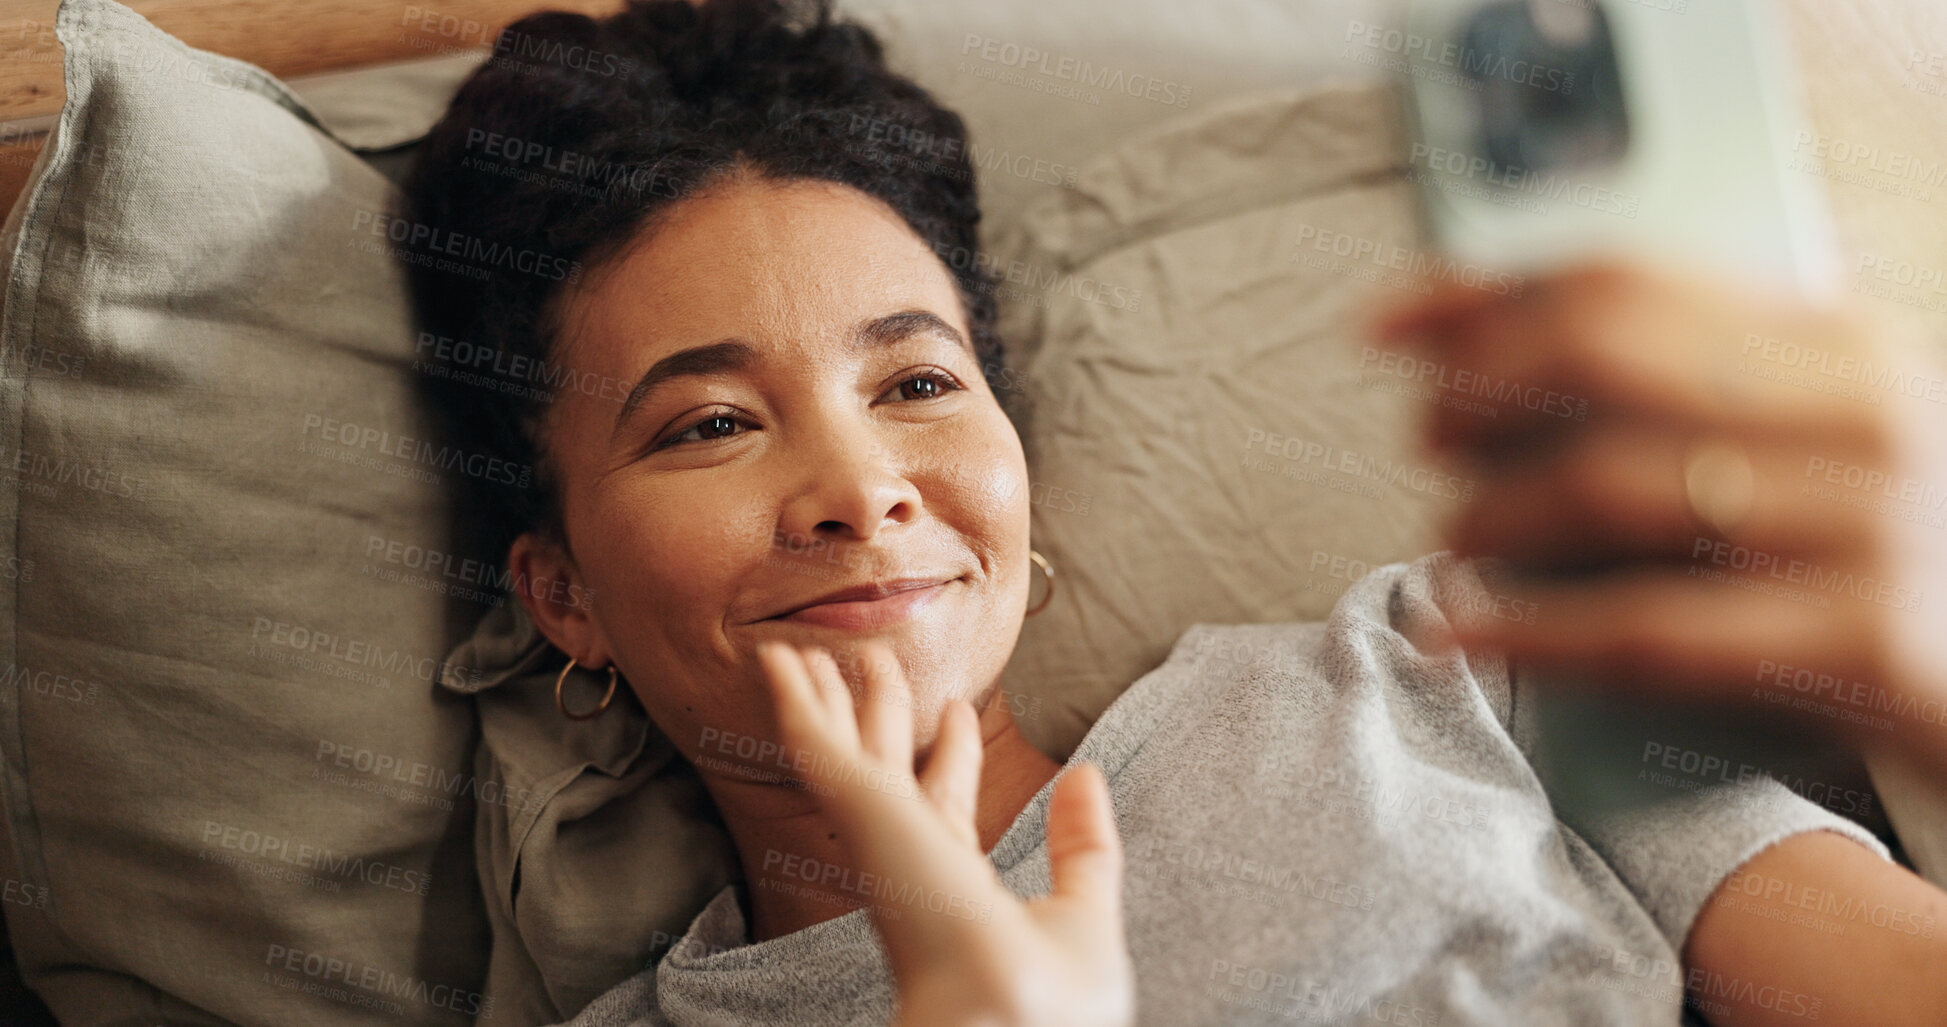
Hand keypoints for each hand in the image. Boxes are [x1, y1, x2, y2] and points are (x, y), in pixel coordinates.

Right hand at [756, 639, 1134, 1026]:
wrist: (1011, 1023)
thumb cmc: (1055, 1004)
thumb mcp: (1080, 909)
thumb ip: (1081, 846)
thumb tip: (1085, 774)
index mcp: (955, 889)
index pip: (946, 808)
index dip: (950, 755)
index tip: (957, 712)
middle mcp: (910, 863)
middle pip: (883, 773)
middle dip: (877, 718)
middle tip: (873, 659)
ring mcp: (883, 842)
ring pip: (842, 756)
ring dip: (824, 700)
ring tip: (806, 648)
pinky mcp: (865, 821)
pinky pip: (818, 754)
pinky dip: (797, 706)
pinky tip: (780, 664)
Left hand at [1370, 263, 1946, 770]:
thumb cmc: (1874, 557)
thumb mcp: (1811, 438)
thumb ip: (1687, 381)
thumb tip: (1478, 339)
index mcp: (1839, 340)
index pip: (1625, 276)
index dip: (1480, 294)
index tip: (1384, 324)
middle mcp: (1861, 412)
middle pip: (1602, 356)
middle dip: (1475, 391)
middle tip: (1425, 437)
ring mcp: (1867, 525)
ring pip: (1609, 487)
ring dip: (1489, 513)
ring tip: (1457, 537)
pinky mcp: (1860, 643)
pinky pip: (1646, 629)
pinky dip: (1526, 631)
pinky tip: (1456, 633)